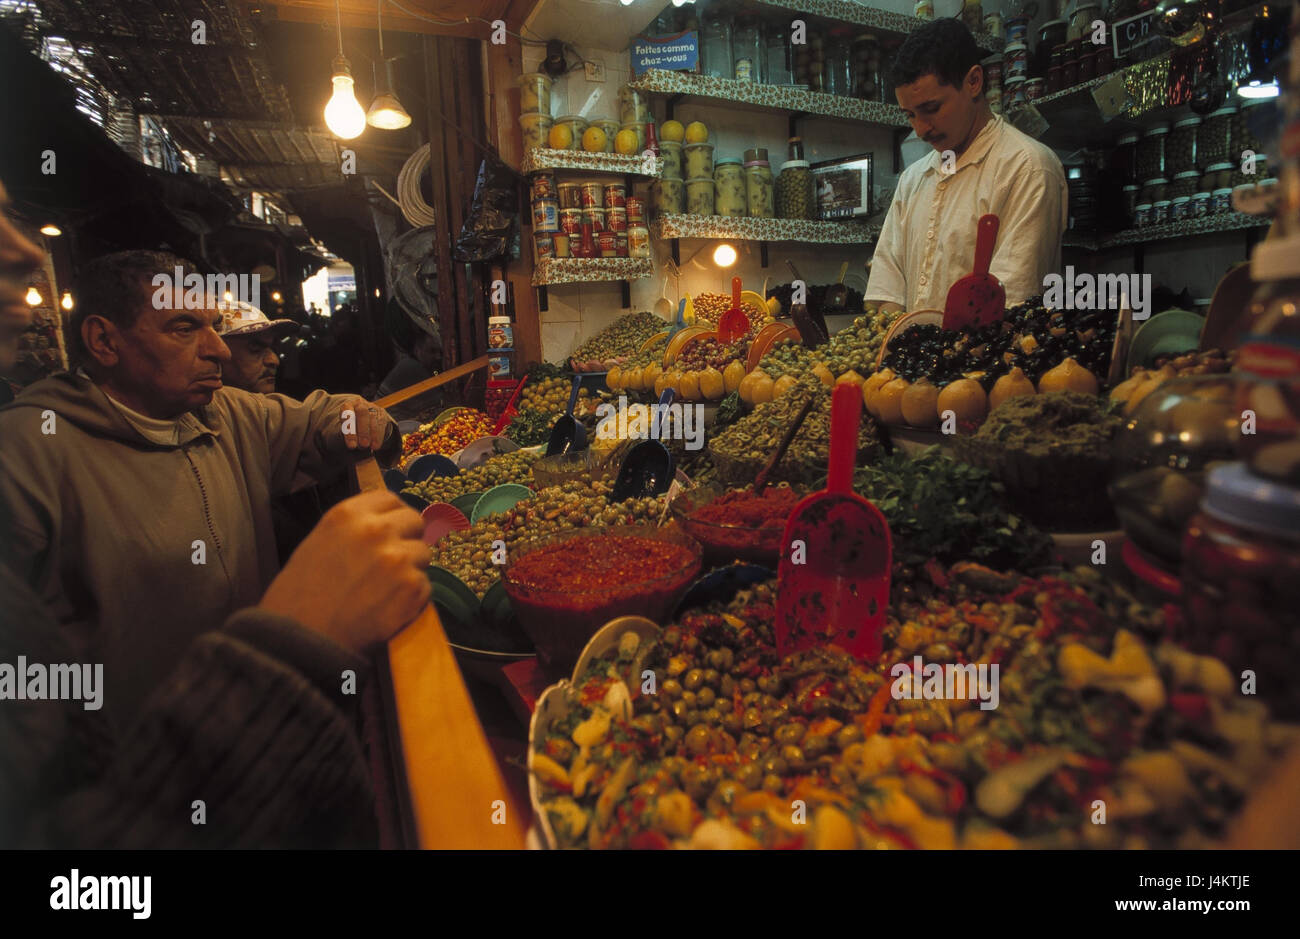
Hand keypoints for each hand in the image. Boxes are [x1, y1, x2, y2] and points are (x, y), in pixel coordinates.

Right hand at [258, 490, 430, 652]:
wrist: (300, 642)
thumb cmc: (299, 598)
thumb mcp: (318, 544)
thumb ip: (353, 531)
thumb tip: (383, 525)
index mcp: (347, 515)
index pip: (390, 499)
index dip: (394, 516)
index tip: (394, 530)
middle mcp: (376, 531)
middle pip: (414, 521)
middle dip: (407, 540)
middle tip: (393, 563)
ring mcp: (397, 559)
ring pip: (423, 555)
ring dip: (411, 571)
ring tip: (383, 591)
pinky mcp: (412, 588)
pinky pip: (425, 586)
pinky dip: (412, 599)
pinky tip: (387, 609)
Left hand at [339, 397, 389, 450]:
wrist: (362, 415)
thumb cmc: (351, 424)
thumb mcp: (345, 427)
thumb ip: (348, 434)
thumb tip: (353, 445)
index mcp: (347, 406)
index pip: (347, 414)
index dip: (349, 429)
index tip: (351, 444)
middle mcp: (360, 404)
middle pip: (362, 413)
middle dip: (363, 430)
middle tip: (363, 444)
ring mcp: (372, 407)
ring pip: (373, 418)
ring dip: (372, 434)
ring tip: (370, 446)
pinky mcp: (381, 412)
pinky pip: (381, 423)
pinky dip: (379, 436)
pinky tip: (376, 445)